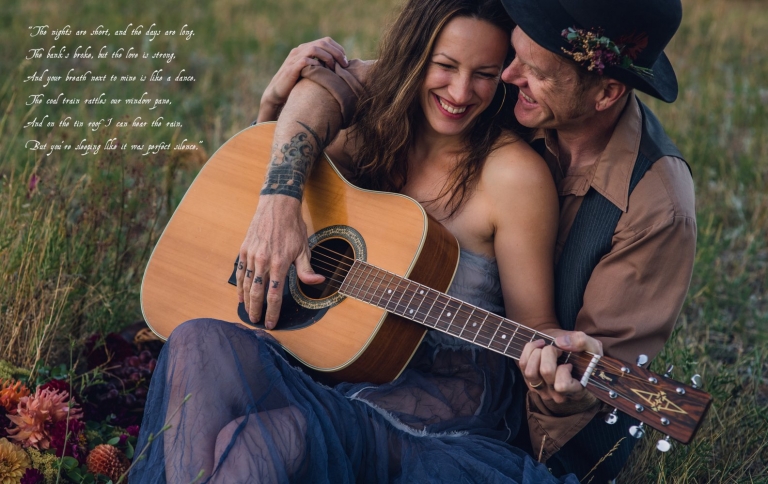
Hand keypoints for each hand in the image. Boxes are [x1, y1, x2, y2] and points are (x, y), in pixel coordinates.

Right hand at [236, 195, 323, 328]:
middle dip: (256, 310)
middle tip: (256, 322)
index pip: (274, 295)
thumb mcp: (304, 248)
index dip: (272, 312)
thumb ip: (307, 269)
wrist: (277, 205)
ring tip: (248, 313)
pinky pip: (240, 272)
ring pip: (246, 284)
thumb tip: (318, 282)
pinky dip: (239, 286)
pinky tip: (240, 296)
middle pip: (257, 293)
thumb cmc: (293, 227)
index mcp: (280, 263)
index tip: (270, 323)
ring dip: (246, 301)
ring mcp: (251, 255)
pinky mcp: (244, 250)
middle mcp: (263, 261)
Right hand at [257, 37, 347, 121]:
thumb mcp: (311, 73)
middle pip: (322, 42)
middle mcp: (299, 50)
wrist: (277, 93)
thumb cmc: (297, 85)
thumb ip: (321, 66)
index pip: (325, 41)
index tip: (345, 61)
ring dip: (328, 57)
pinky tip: (322, 72)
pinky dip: (316, 64)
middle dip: (337, 52)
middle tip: (345, 64)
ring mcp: (294, 58)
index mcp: (305, 49)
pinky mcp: (291, 68)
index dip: (338, 49)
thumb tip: (340, 68)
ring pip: (314, 49)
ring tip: (334, 68)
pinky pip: (305, 60)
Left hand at [519, 331, 602, 413]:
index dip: (563, 369)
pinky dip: (529, 350)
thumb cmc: (581, 352)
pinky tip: (538, 347)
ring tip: (545, 348)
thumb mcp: (591, 346)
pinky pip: (523, 365)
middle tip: (557, 350)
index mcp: (576, 390)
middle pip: (546, 372)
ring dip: (537, 352)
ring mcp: (542, 390)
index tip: (569, 362)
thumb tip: (560, 343)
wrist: (566, 349)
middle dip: (550, 352)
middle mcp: (557, 394)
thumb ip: (583, 342)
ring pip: (531, 371)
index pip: (562, 385)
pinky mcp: (530, 381)